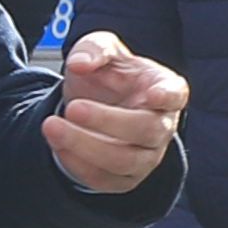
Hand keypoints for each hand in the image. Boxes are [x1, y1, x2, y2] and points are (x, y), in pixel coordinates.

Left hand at [41, 33, 187, 196]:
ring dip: (86, 146)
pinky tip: (57, 143)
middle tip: (73, 108)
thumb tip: (81, 62)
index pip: (175, 94)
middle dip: (108, 121)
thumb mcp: (99, 49)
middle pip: (147, 130)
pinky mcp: (125, 178)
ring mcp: (146, 155)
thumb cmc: (107, 75)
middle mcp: (161, 126)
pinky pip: (104, 179)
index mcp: (164, 89)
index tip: (153, 94)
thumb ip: (94, 48)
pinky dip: (78, 164)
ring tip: (52, 126)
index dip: (168, 96)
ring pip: (125, 161)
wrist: (91, 103)